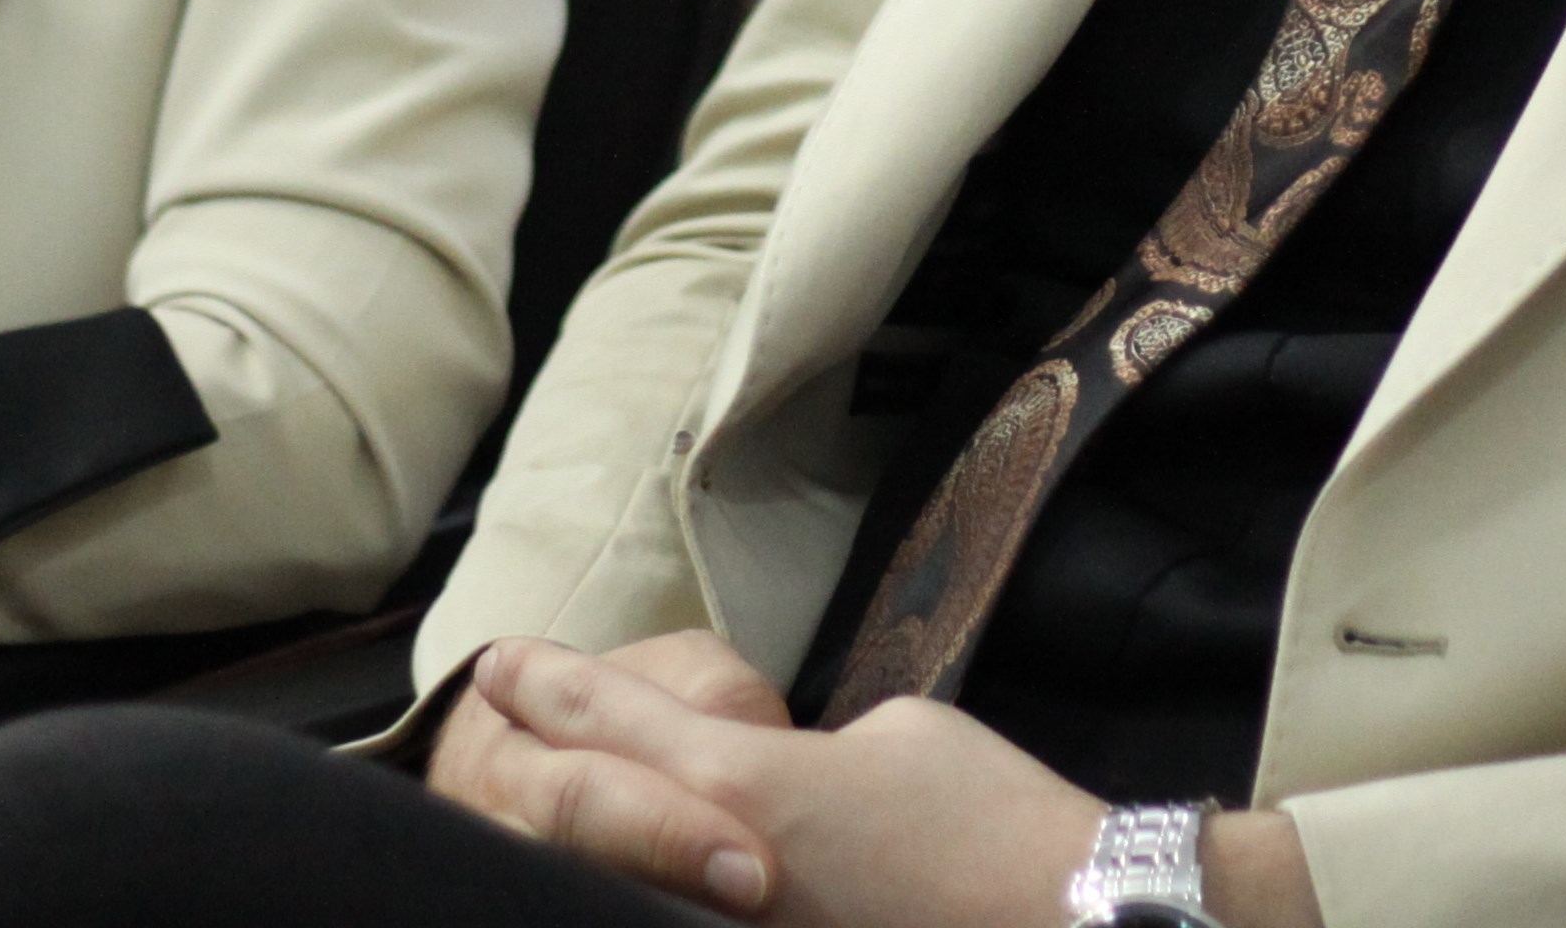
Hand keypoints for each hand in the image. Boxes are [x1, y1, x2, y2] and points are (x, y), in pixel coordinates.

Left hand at [452, 637, 1318, 926]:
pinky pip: (706, 919)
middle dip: (549, 756)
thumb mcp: (897, 739)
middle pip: (606, 806)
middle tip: (495, 714)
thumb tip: (785, 778)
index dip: (558, 689)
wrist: (1070, 913)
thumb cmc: (992, 816)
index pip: (624, 725)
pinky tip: (662, 877)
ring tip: (559, 795)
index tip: (501, 662)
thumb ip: (810, 756)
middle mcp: (725, 874)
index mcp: (748, 789)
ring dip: (604, 836)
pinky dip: (671, 891)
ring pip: (643, 881)